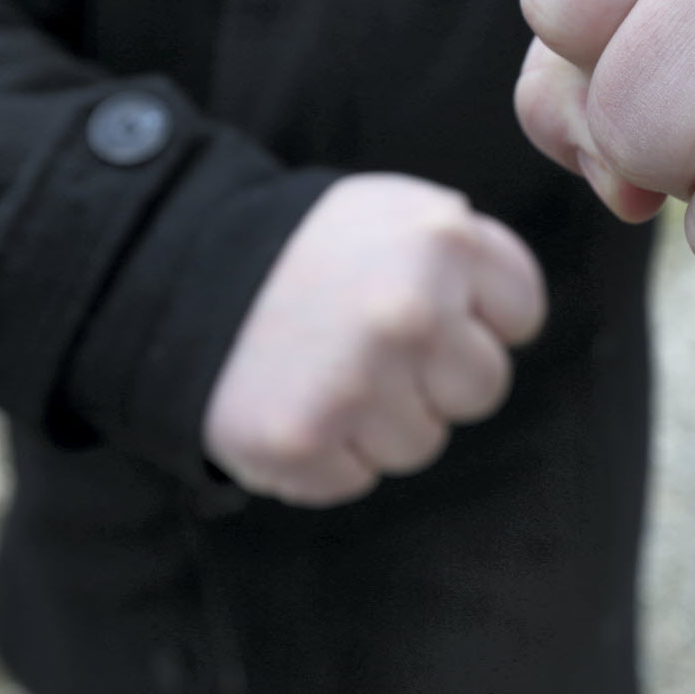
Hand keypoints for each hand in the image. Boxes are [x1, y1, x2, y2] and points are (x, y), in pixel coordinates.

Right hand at [203, 174, 545, 506]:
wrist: (175, 277)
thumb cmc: (305, 253)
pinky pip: (356, 478)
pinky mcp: (304, 444)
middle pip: (482, 386)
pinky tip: (294, 402)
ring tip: (324, 369)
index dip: (475, 316)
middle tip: (367, 342)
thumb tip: (510, 322)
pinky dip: (326, 454)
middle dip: (435, 375)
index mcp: (441, 239)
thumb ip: (464, 255)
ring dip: (379, 419)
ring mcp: (357, 382)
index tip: (429, 305)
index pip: (519, 314)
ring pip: (422, 442)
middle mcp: (410, 311)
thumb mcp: (392, 215)